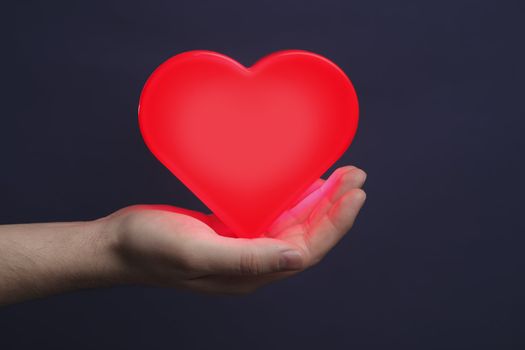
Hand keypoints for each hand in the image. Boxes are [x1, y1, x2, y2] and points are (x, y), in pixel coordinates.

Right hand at [103, 166, 366, 293]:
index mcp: (251, 271)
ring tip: (340, 176)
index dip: (334, 223)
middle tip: (355, 176)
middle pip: (306, 235)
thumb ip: (248, 257)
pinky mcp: (231, 230)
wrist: (119, 244)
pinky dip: (291, 197)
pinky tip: (300, 182)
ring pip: (292, 223)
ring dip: (318, 201)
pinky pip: (271, 214)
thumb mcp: (198, 252)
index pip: (306, 249)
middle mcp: (253, 261)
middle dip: (334, 207)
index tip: (354, 193)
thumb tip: (298, 258)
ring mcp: (243, 245)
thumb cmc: (151, 248)